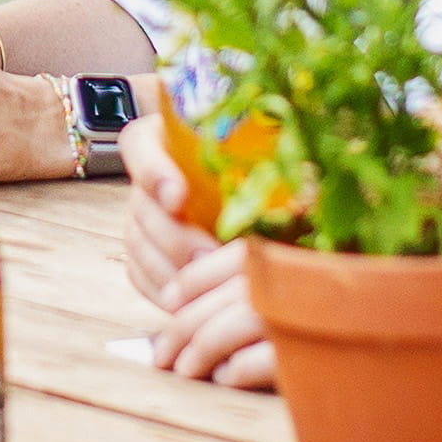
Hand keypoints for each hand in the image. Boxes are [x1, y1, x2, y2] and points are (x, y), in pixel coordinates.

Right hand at [118, 127, 272, 383]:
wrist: (250, 198)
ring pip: (138, 244)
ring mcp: (140, 217)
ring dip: (170, 269)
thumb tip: (303, 180)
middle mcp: (146, 178)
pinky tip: (192, 301)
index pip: (140, 147)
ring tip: (207, 287)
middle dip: (175, 237)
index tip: (179, 196)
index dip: (155, 173)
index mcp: (163, 140)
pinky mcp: (141, 253)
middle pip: (142, 206)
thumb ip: (265, 160)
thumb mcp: (259, 155)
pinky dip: (163, 290)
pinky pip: (139, 274)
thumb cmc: (259, 169)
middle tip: (207, 258)